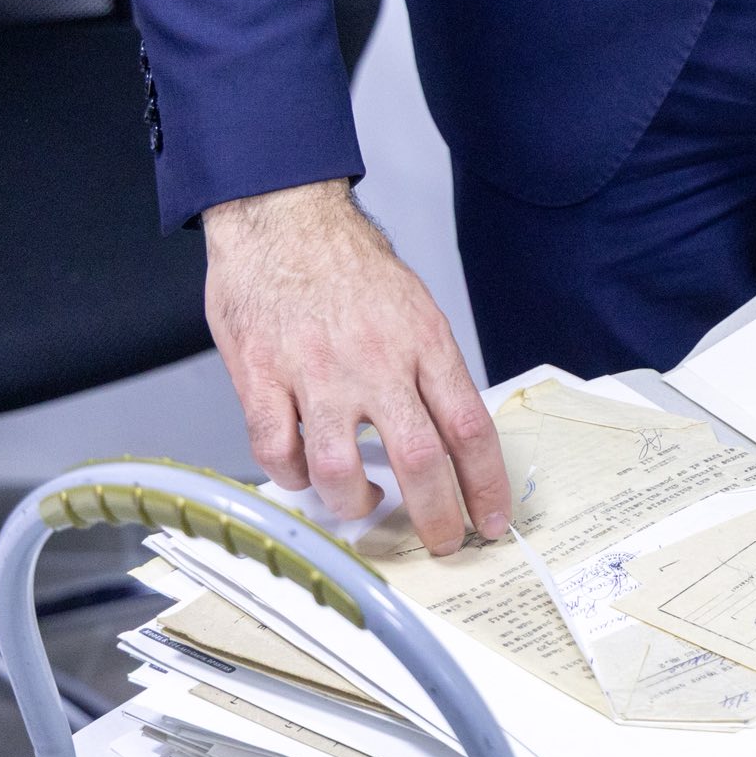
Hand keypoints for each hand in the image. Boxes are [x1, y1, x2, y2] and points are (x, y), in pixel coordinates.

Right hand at [202, 179, 509, 553]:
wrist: (283, 217)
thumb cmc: (348, 266)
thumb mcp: (415, 308)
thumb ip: (430, 370)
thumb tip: (453, 435)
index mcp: (423, 343)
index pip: (470, 427)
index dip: (486, 484)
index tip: (493, 519)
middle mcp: (376, 362)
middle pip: (420, 459)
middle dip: (437, 516)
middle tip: (441, 540)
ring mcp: (316, 372)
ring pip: (341, 469)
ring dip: (355, 502)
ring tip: (362, 502)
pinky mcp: (262, 376)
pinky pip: (277, 451)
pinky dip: (293, 476)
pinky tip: (304, 472)